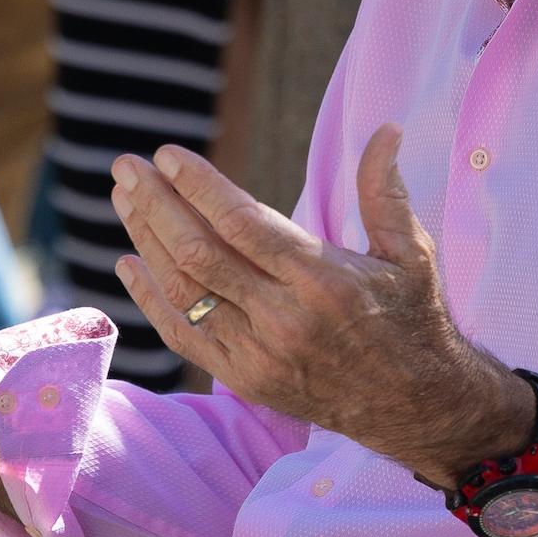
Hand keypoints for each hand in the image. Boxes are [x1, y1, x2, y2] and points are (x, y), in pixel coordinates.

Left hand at [108, 127, 537, 484]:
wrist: (413, 406)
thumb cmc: (412, 317)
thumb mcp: (411, 253)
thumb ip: (385, 191)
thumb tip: (387, 130)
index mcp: (324, 279)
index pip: (242, 224)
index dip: (199, 187)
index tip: (168, 155)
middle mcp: (284, 319)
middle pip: (199, 254)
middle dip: (156, 205)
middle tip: (127, 166)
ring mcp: (258, 354)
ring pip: (183, 292)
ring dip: (145, 241)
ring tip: (124, 198)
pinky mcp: (244, 379)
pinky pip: (182, 336)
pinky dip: (149, 299)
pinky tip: (128, 261)